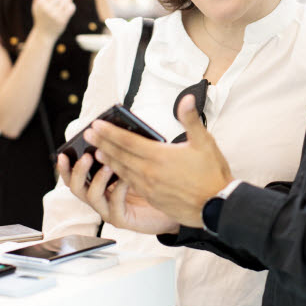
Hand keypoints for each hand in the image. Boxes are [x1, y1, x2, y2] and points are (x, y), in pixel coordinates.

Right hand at [32, 0, 75, 39]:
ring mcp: (55, 14)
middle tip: (60, 1)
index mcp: (41, 3)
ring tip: (63, 5)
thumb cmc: (40, 18)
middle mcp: (47, 8)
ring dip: (67, 1)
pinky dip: (71, 7)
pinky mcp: (63, 20)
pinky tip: (67, 10)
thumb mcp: (36, 6)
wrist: (44, 34)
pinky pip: (71, 7)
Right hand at [57, 152, 179, 234]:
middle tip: (86, 156)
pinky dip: (118, 190)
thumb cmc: (152, 183)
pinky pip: (115, 205)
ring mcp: (108, 210)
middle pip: (77, 187)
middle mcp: (100, 198)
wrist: (170, 206)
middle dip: (78, 171)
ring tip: (106, 165)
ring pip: (92, 197)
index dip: (66, 166)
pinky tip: (126, 179)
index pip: (75, 176)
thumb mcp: (134, 164)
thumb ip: (122, 152)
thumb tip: (116, 130)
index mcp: (99, 184)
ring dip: (97, 179)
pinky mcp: (121, 219)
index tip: (63, 153)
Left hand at [85, 94, 232, 226]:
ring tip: (96, 152)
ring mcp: (149, 187)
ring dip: (108, 160)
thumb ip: (191, 119)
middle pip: (119, 155)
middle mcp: (149, 172)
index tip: (96, 125)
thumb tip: (185, 99)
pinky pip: (130, 185)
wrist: (217, 206)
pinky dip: (118, 176)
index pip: (127, 141)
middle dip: (102, 144)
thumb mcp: (204, 142)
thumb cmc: (212, 173)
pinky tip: (116, 173)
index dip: (110, 132)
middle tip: (88, 135)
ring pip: (122, 171)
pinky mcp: (152, 198)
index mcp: (159, 156)